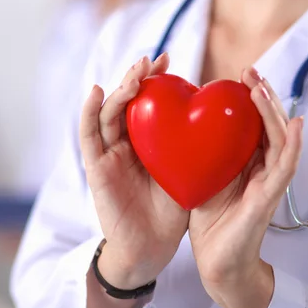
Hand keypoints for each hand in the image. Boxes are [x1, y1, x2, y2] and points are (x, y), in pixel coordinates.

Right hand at [79, 54, 188, 289]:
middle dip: (138, 78)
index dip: (155, 80)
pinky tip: (95, 90)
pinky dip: (88, 112)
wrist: (151, 248)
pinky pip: (88, 136)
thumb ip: (192, 145)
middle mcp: (123, 143)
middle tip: (154, 60)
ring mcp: (108, 154)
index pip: (146, 103)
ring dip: (120, 89)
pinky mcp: (95, 168)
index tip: (171, 60)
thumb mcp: (186, 170)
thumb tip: (219, 116)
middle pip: (126, 102)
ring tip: (136, 71)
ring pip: (108, 112)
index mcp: (145, 142)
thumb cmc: (170, 211)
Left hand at [188, 68, 303, 307]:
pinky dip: (291, 144)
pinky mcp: (268, 198)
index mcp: (245, 162)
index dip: (249, 99)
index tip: (237, 76)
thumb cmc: (209, 220)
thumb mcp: (201, 177)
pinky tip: (293, 123)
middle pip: (269, 125)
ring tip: (262, 88)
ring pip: (280, 140)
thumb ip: (200, 154)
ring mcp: (268, 182)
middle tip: (250, 71)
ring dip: (273, 112)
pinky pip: (284, 167)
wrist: (217, 261)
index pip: (253, 124)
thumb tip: (183, 126)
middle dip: (262, 96)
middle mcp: (261, 168)